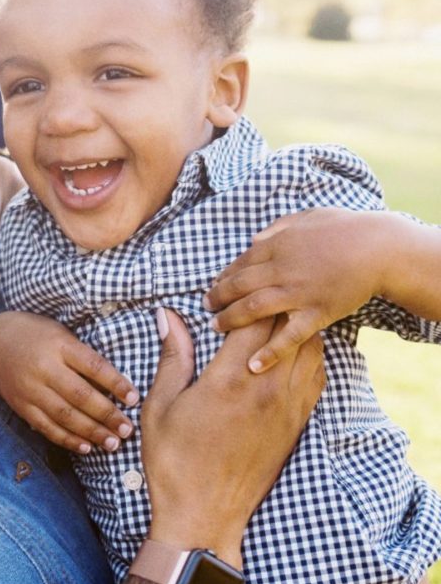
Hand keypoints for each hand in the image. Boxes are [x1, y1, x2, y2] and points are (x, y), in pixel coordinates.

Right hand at [0, 311, 137, 454]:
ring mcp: (31, 389)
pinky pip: (47, 427)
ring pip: (65, 415)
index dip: (116, 383)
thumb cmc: (37, 335)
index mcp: (59, 345)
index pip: (93, 366)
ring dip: (92, 432)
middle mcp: (44, 368)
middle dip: (108, 415)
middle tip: (128, 429)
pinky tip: (86, 447)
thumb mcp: (61, 334)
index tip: (134, 398)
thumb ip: (84, 356)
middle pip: (81, 395)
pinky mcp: (22, 406)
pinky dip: (68, 439)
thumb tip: (117, 384)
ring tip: (113, 443)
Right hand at [142, 307, 324, 565]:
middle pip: (287, 328)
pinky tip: (287, 353)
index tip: (229, 292)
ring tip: (271, 320)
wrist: (204, 516)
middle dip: (272, 305)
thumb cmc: (174, 460)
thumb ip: (172, 356)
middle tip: (253, 298)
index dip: (245, 299)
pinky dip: (307, 355)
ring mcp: (287, 409)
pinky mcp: (297, 425)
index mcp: (229, 380)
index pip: (253, 320)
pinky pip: (316, 378)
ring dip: (293, 328)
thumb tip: (169, 316)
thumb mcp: (160, 404)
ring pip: (309, 350)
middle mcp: (266, 390)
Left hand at [205, 208, 384, 373]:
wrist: (378, 249)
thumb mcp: (304, 218)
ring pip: (253, 309)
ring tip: (215, 326)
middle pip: (239, 286)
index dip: (224, 276)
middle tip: (205, 306)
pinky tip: (253, 365)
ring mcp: (297, 293)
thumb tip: (254, 240)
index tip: (213, 284)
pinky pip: (288, 336)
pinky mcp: (316, 314)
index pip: (240, 263)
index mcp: (276, 246)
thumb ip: (276, 229)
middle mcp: (281, 270)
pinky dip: (270, 352)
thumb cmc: (343, 228)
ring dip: (230, 319)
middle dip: (218, 297)